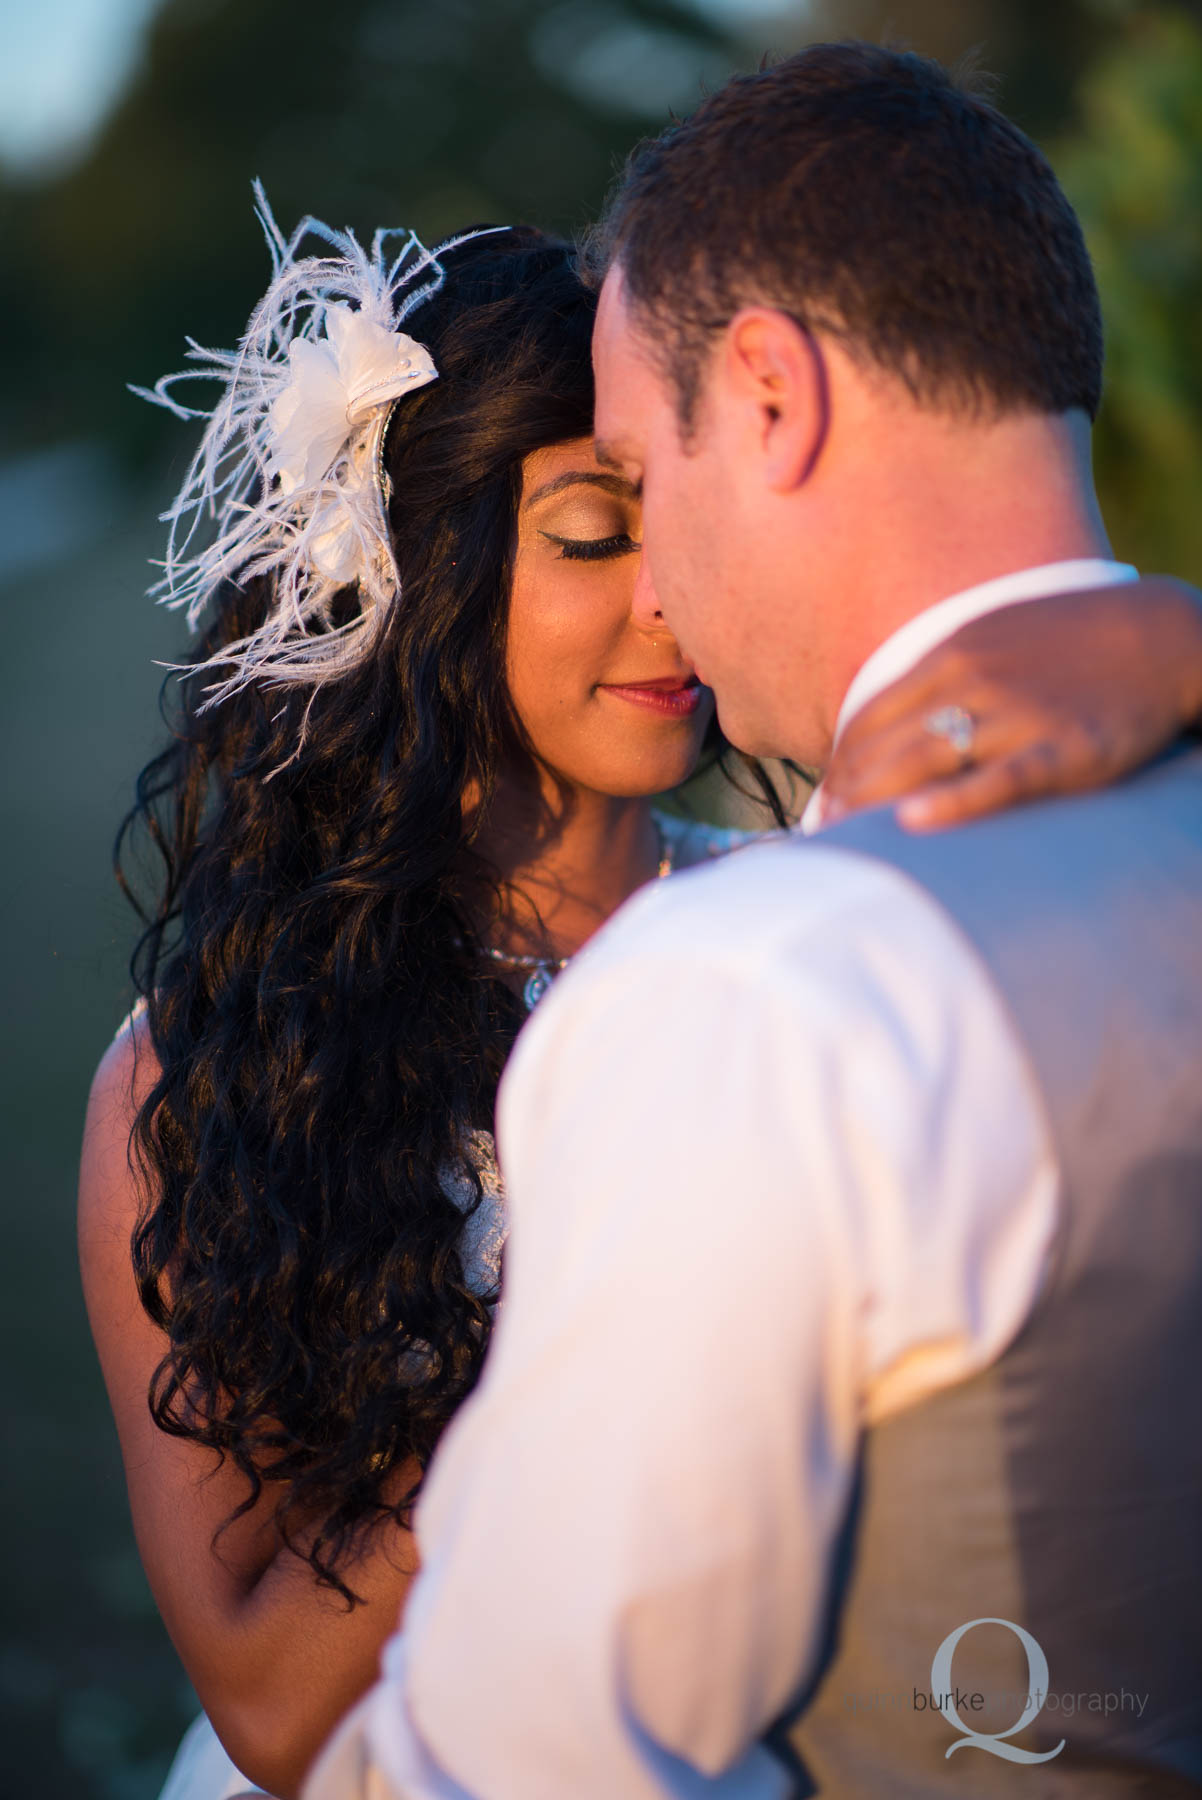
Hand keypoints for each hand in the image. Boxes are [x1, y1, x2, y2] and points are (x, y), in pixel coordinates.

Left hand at [821, 575, 1201, 831]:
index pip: (867, 718)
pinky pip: (999, 779)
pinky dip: (953, 802)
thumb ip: (936, 683)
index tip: (821, 803)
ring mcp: (1019, 715)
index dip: (836, 765)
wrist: (1161, 635)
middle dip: (843, 795)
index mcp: (950, 655)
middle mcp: (975, 681)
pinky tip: (914, 822)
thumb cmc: (1068, 644)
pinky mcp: (1064, 749)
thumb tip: (880, 734)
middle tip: (822, 839)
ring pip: (924, 762)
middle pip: (883, 746)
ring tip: (846, 846)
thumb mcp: (990, 641)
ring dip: (873, 806)